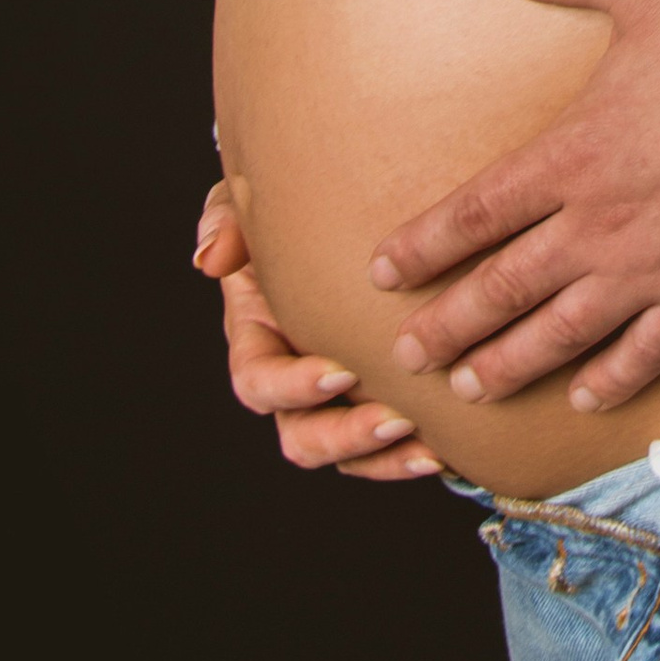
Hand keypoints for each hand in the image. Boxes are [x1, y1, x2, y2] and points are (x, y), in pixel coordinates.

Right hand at [194, 180, 441, 478]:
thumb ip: (227, 222)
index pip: (258, 381)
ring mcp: (335, 399)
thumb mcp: (251, 203)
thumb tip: (210, 258)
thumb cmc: (294, 207)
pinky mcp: (378, 400)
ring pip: (347, 455)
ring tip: (429, 445)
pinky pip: (386, 450)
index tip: (339, 372)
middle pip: (301, 436)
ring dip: (384, 457)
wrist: (349, 207)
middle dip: (345, 436)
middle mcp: (292, 378)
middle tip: (396, 417)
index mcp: (257, 337)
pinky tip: (449, 446)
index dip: (292, 386)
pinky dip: (411, 454)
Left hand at [367, 0, 659, 410]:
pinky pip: (646, 355)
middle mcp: (600, 225)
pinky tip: (584, 401)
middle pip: (504, 289)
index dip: (423, 246)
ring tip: (469, 389)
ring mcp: (651, 269)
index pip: (475, 213)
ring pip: (560, 334)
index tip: (381, 274)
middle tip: (404, 358)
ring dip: (508, 365)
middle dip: (448, 325)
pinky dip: (611, 383)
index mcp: (575, 156)